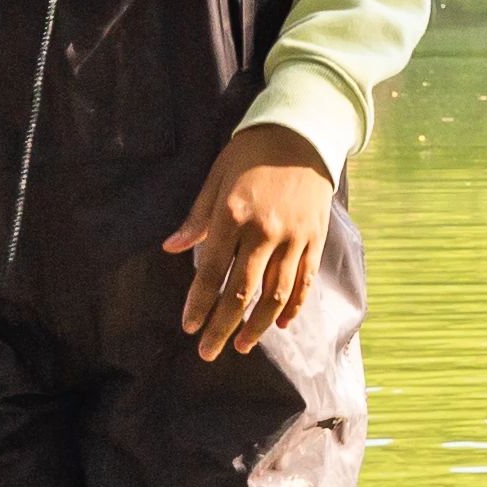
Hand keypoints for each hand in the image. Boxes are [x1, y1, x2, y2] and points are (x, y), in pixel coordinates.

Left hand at [170, 122, 334, 358]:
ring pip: (275, 295)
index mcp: (234, 214)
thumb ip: (197, 218)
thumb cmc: (251, 154)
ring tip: (243, 346)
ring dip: (257, 326)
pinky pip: (304, 283)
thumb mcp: (216, 178)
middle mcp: (265, 231)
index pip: (212, 271)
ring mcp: (294, 238)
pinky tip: (279, 325)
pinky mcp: (315, 240)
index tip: (189, 327)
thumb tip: (171, 248)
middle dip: (223, 327)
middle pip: (242, 292)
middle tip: (208, 352)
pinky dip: (292, 308)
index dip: (199, 304)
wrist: (302, 135)